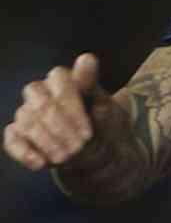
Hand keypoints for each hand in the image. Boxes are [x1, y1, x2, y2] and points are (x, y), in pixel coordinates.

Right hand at [4, 53, 121, 170]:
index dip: (72, 105)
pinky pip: (12, 140)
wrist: (98, 150)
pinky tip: (41, 163)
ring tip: (67, 156)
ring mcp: (27, 113)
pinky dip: (25, 152)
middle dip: (60, 126)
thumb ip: (92, 86)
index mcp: (64, 80)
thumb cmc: (103, 124)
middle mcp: (41, 93)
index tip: (88, 131)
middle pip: (40, 102)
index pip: (59, 79)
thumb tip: (86, 59)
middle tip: (79, 146)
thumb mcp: (107, 108)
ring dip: (47, 141)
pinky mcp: (17, 134)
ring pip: (27, 121)